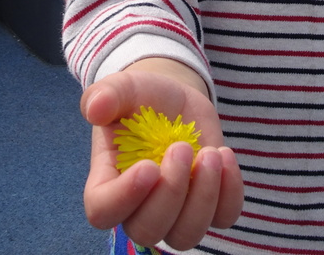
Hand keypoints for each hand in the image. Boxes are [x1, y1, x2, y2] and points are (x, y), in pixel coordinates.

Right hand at [80, 59, 244, 250]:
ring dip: (203, 197)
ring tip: (210, 153)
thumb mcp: (123, 88)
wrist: (174, 101)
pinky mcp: (209, 206)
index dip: (124, 197)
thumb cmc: (141, 98)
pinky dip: (230, 193)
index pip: (103, 212)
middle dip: (170, 192)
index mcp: (107, 183)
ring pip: (186, 236)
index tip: (149, 166)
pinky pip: (223, 219)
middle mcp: (138, 208)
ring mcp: (175, 213)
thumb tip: (94, 109)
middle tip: (181, 147)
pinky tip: (224, 155)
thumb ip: (104, 95)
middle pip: (147, 231)